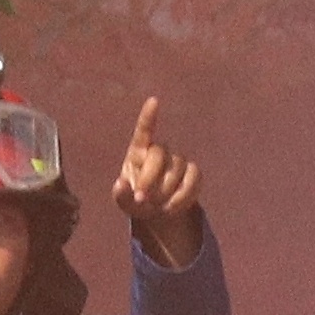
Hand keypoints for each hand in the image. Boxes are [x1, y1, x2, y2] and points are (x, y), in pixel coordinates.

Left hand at [112, 97, 202, 264]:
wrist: (157, 213)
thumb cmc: (136, 201)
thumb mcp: (124, 202)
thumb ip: (120, 194)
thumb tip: (120, 184)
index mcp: (138, 152)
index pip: (144, 130)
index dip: (148, 116)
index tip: (154, 101)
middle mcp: (159, 152)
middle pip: (159, 154)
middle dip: (149, 178)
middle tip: (142, 198)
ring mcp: (177, 161)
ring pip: (176, 168)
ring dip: (165, 191)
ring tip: (156, 207)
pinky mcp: (193, 173)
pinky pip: (193, 178)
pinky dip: (183, 196)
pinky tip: (171, 207)